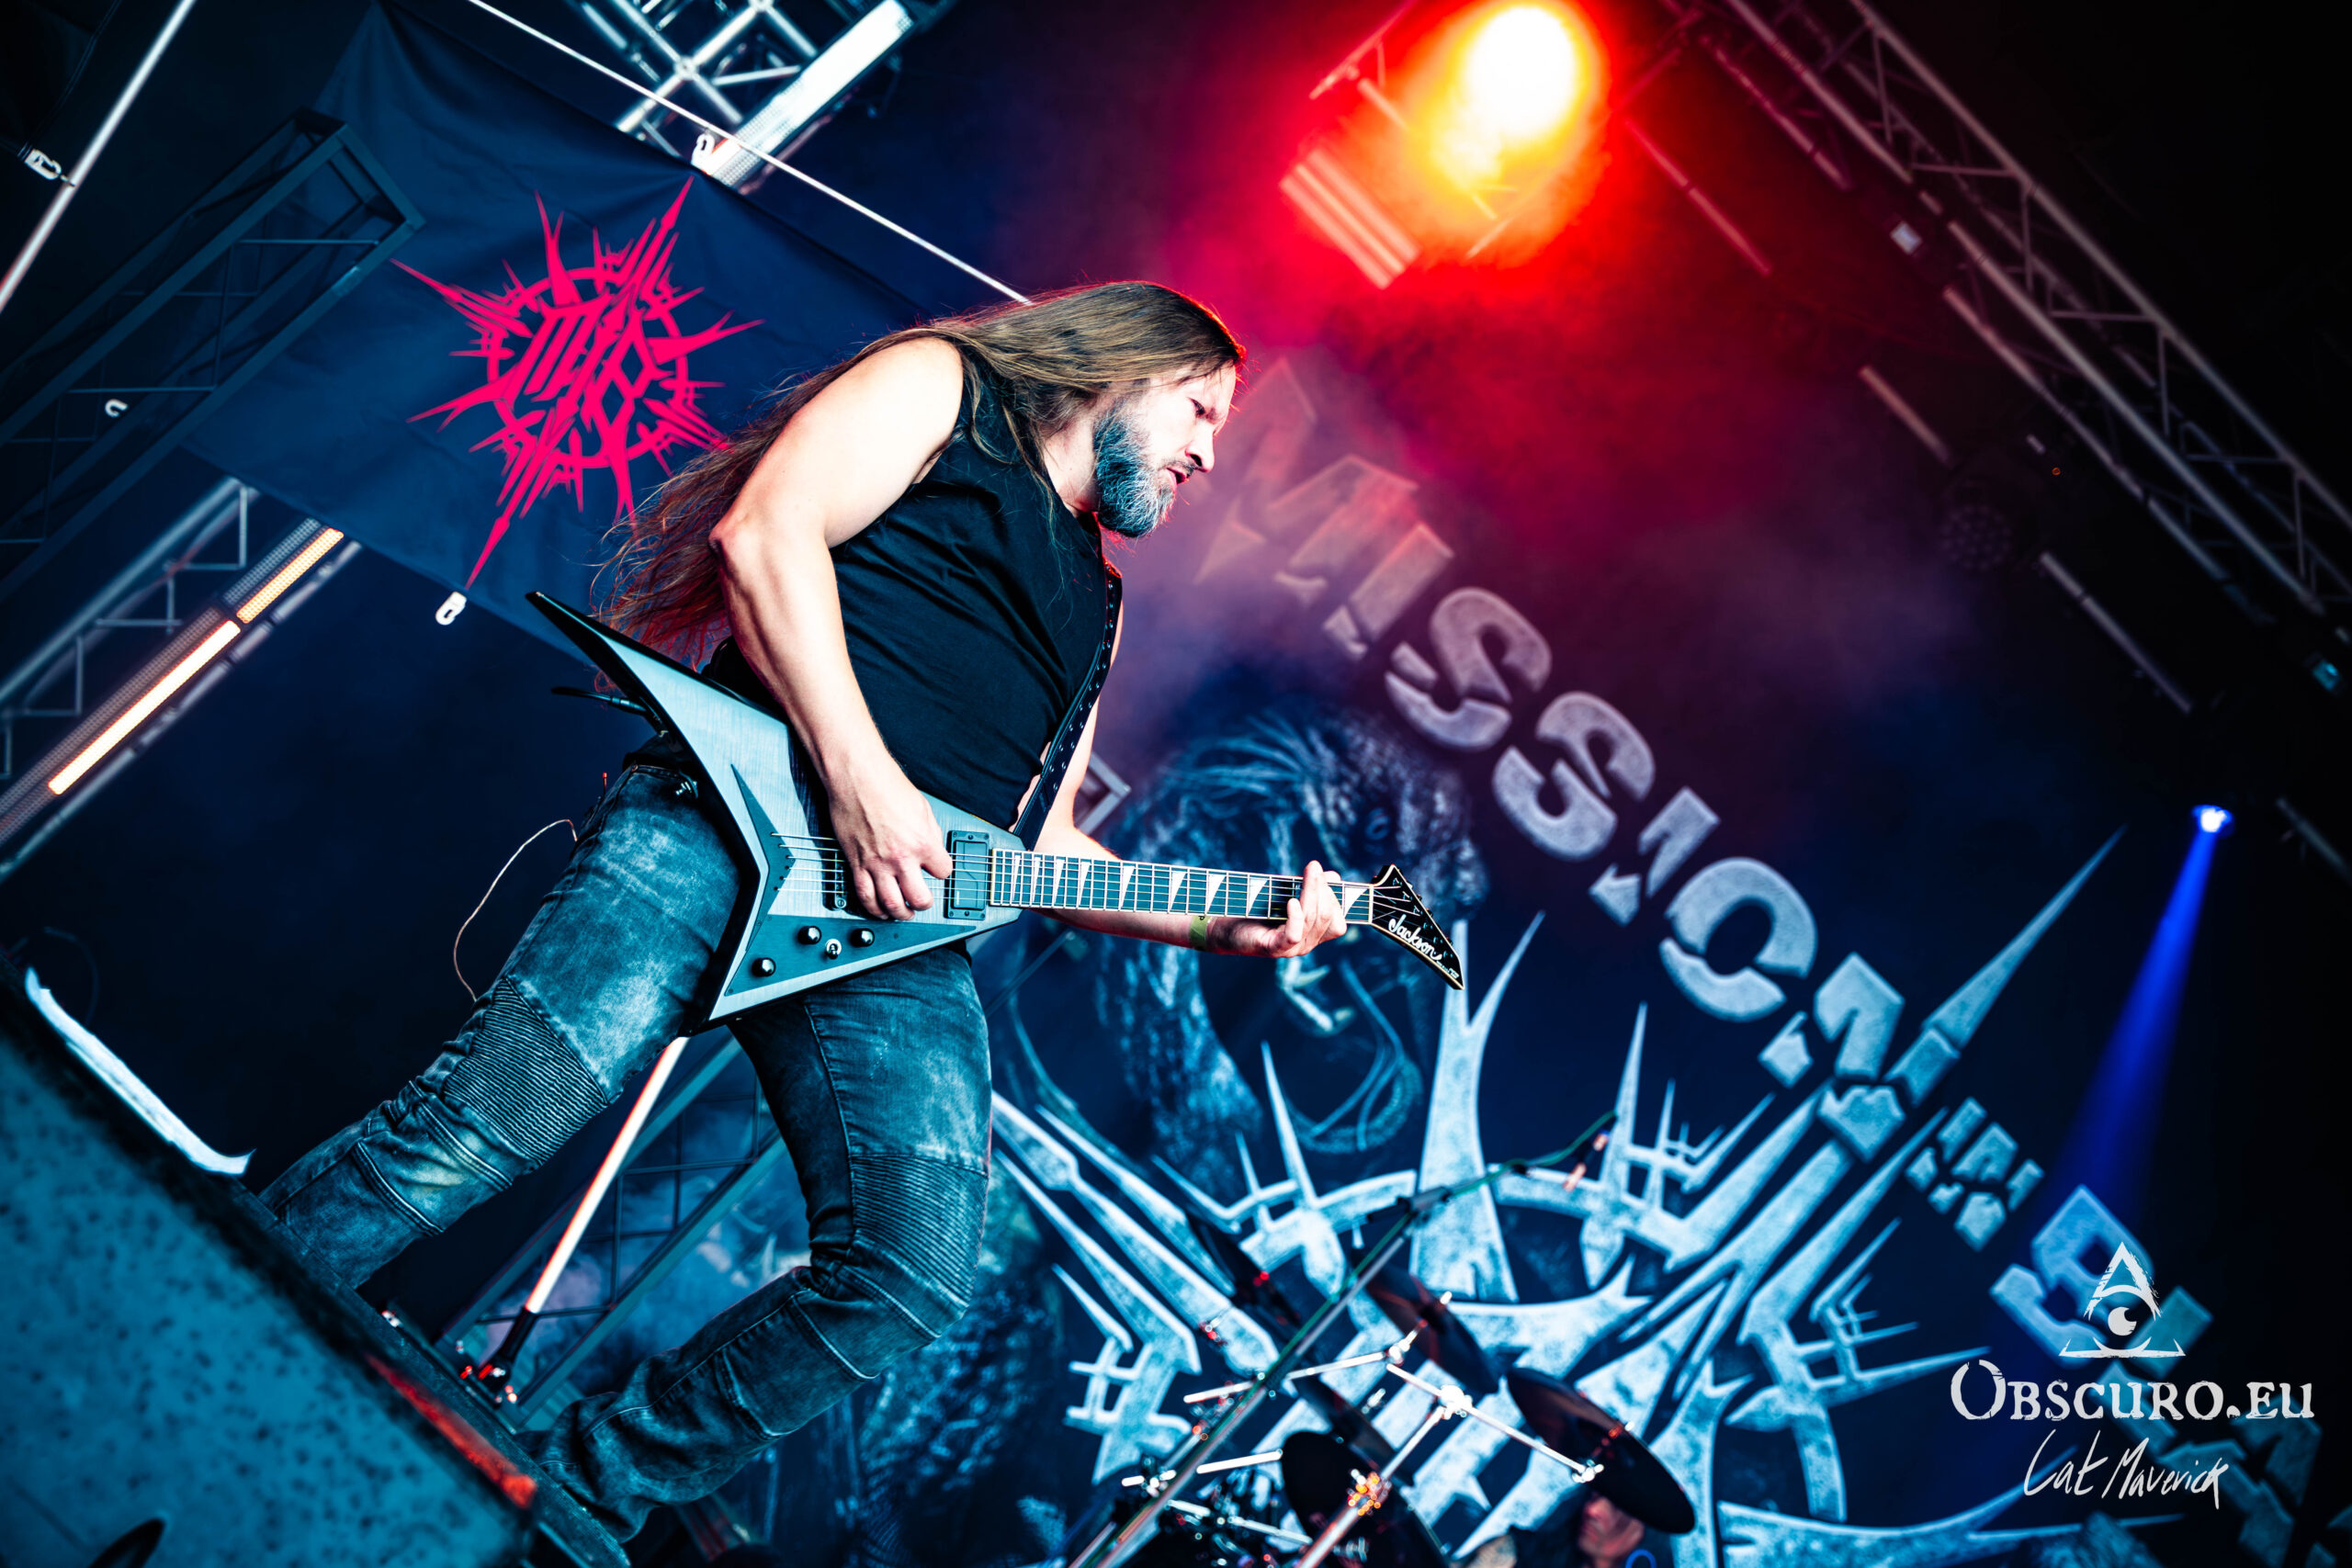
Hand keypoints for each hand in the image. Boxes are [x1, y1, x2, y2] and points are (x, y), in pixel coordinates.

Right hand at [824, 751, 952, 919]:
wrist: (856, 777)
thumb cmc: (887, 785)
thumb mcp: (922, 808)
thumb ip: (930, 834)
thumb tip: (934, 851)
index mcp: (923, 843)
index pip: (944, 872)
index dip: (941, 872)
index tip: (936, 869)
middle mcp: (901, 858)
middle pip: (919, 899)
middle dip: (924, 904)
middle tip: (922, 902)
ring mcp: (877, 864)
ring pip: (891, 905)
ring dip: (900, 914)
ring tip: (903, 913)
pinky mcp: (856, 864)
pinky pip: (865, 896)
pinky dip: (873, 909)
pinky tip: (879, 911)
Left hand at [1216, 859, 1346, 958]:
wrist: (1222, 927)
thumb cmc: (1254, 910)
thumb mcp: (1285, 895)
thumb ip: (1308, 888)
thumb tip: (1331, 875)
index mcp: (1311, 935)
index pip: (1337, 922)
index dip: (1334, 898)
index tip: (1326, 875)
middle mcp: (1306, 945)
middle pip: (1327, 918)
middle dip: (1323, 889)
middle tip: (1314, 867)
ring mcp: (1291, 949)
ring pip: (1312, 920)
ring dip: (1311, 892)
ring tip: (1309, 872)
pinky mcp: (1273, 949)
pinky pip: (1293, 934)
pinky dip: (1295, 916)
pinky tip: (1291, 901)